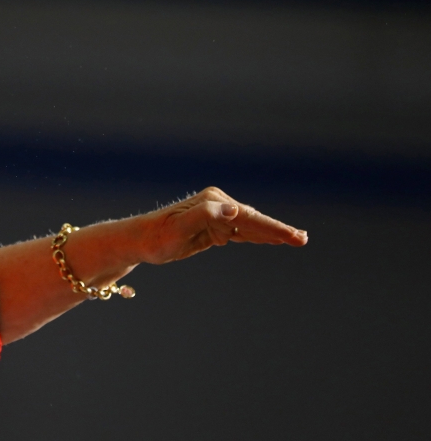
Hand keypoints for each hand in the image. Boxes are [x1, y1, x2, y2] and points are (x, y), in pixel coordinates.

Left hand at [137, 186, 306, 264]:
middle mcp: (217, 206)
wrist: (141, 241)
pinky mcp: (213, 229)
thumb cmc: (158, 235)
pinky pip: (240, 233)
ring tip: (296, 239)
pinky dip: (257, 237)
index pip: (249, 217)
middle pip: (254, 220)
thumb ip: (205, 215)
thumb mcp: (180, 227)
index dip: (273, 227)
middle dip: (279, 230)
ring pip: (250, 227)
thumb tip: (233, 209)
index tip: (293, 236)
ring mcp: (217, 217)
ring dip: (272, 233)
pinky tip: (270, 241)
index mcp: (214, 202)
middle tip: (303, 239)